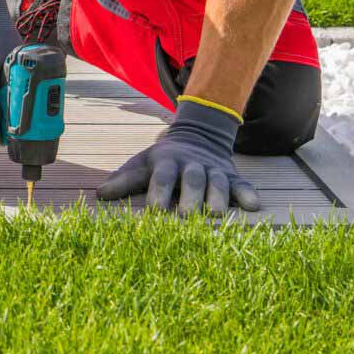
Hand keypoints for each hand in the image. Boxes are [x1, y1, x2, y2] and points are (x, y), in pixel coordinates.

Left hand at [97, 98, 260, 214]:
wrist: (197, 137)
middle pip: (192, 179)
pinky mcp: (232, 176)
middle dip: (190, 196)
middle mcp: (192, 164)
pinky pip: (242, 184)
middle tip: (187, 216)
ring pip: (217, 182)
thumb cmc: (162, 161)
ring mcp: (213, 170)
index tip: (155, 211)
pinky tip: (253, 206)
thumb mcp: (142, 164)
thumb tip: (100, 194)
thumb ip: (124, 179)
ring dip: (217, 197)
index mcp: (167, 161)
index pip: (162, 176)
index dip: (159, 192)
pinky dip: (247, 193)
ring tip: (215, 215)